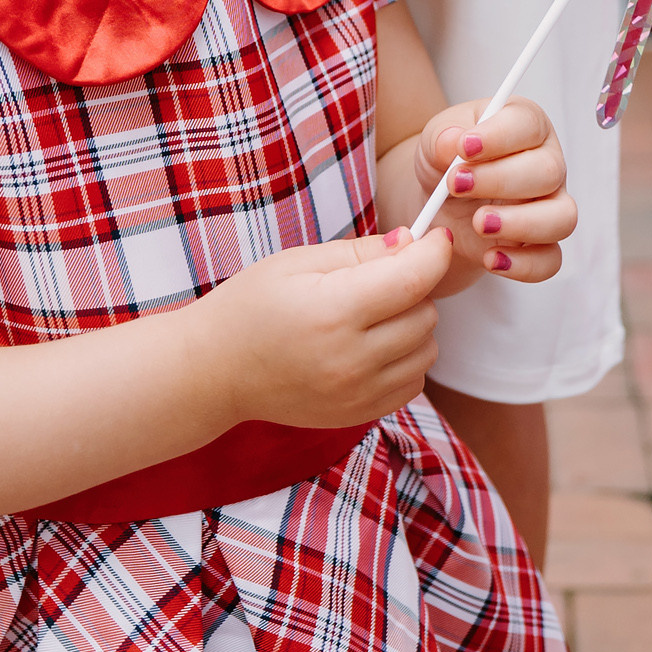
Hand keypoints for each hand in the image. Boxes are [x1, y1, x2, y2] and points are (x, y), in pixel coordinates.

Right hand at [196, 230, 452, 428]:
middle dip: (414, 288)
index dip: (434, 252)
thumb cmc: (251, 306)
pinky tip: (373, 346)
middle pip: (425, 314)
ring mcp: (357, 393)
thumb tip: (412, 242)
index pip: (414, 280)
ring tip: (373, 315)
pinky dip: (406, 359)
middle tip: (380, 279)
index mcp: (334, 312)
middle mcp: (351, 359)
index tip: (435, 238)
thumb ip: (361, 252)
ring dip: (413, 325)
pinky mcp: (360, 413)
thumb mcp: (298, 262)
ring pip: (426, 349)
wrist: (216, 371)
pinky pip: (413, 382)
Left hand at [413, 96, 576, 285]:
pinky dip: (523, 264)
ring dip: (520, 223)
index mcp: (525, 126)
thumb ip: (442, 137)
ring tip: (478, 223)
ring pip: (561, 217)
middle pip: (548, 171)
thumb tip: (454, 142)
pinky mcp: (541, 245)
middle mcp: (547, 163)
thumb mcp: (435, 140)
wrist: (439, 200)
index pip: (529, 124)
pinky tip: (490, 258)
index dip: (500, 136)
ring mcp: (550, 206)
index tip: (464, 147)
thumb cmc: (447, 160)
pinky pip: (550, 261)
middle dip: (500, 180)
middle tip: (456, 185)